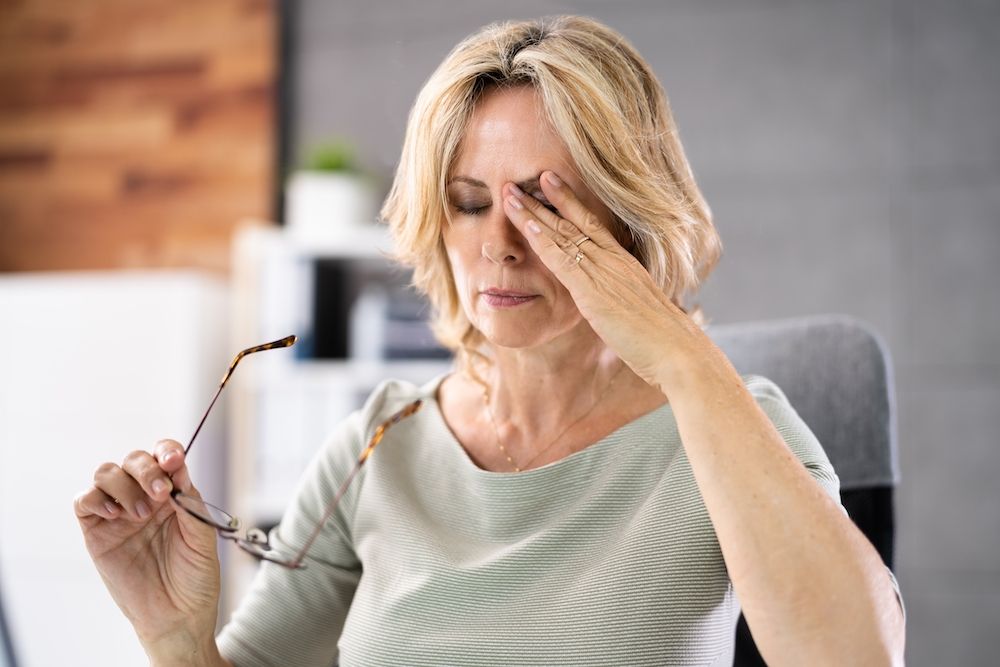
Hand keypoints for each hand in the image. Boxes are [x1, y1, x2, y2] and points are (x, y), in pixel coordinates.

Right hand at [73, 440, 221, 656]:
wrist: (177, 615)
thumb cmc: (195, 576)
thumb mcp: (203, 537)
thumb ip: (190, 503)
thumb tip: (177, 469)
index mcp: (174, 493)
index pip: (165, 456)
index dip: (166, 451)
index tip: (173, 460)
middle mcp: (145, 497)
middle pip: (134, 459)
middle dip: (145, 469)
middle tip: (160, 493)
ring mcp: (119, 513)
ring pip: (106, 473)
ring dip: (123, 485)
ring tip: (139, 515)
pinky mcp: (97, 532)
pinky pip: (84, 501)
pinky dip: (95, 499)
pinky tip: (115, 514)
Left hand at [502, 171, 707, 389]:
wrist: (675, 349)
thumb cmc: (660, 337)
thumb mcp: (638, 309)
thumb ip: (621, 300)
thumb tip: (613, 302)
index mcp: (624, 262)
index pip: (591, 224)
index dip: (568, 202)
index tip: (549, 182)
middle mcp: (613, 260)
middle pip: (572, 222)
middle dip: (543, 201)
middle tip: (518, 180)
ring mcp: (604, 272)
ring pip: (562, 235)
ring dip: (533, 214)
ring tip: (510, 194)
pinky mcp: (594, 291)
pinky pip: (564, 260)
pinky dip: (543, 242)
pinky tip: (526, 227)